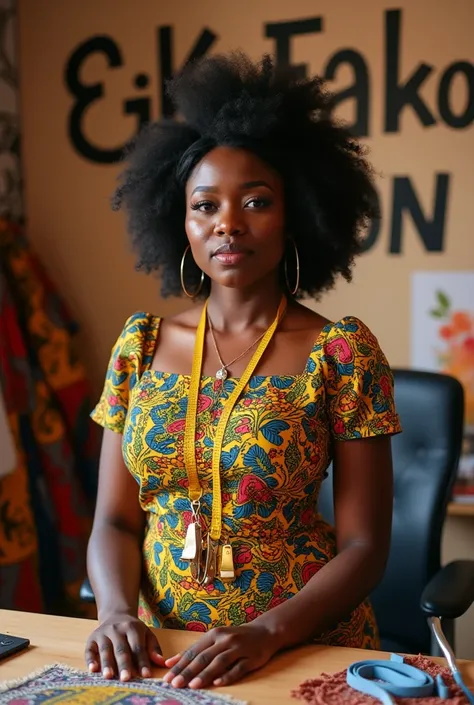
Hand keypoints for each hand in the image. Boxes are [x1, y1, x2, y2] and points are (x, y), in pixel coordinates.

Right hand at [85, 612, 164, 680]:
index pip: (138, 646)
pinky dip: (90, 659)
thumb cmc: (133, 631)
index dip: (142, 661)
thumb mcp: (146, 634)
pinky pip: (90, 649)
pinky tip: (93, 669)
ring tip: (109, 676)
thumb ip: (153, 648)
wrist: (115, 615)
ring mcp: (103, 633)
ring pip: (105, 649)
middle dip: (124, 664)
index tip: (146, 675)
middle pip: (121, 649)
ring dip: (107, 663)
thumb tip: (162, 662)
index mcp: (132, 628)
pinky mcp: (92, 638)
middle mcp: (117, 629)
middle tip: (126, 678)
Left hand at [163, 623, 278, 688]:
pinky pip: (238, 668)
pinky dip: (228, 676)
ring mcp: (238, 648)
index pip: (193, 651)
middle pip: (204, 657)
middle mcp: (224, 639)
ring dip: (205, 674)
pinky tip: (218, 683)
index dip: (180, 664)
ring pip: (219, 662)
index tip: (167, 677)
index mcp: (214, 634)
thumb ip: (195, 650)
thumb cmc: (235, 637)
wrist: (264, 632)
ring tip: (193, 685)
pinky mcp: (251, 658)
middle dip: (188, 671)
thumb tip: (171, 662)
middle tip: (175, 684)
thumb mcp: (215, 639)